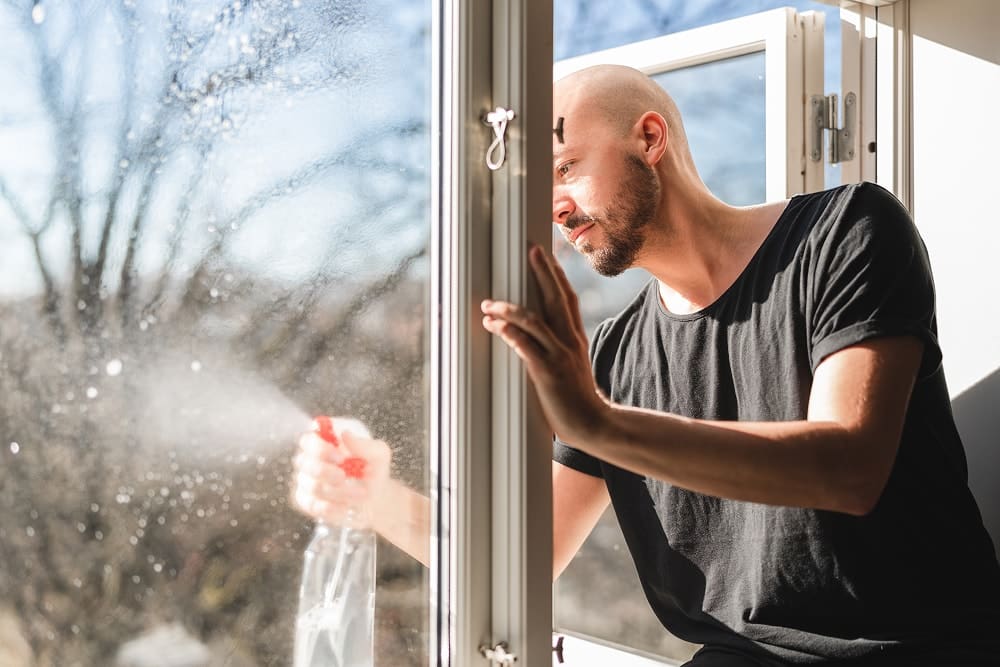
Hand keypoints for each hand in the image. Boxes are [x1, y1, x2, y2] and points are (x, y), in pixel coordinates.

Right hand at [291, 418, 390, 528]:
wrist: (376, 498)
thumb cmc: (374, 470)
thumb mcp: (379, 454)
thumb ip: (365, 444)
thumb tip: (345, 434)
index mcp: (325, 443)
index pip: (308, 440)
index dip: (319, 448)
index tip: (339, 457)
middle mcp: (310, 460)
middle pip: (304, 463)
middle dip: (325, 471)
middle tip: (344, 477)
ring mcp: (307, 482)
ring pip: (313, 486)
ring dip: (338, 491)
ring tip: (360, 493)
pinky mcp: (308, 503)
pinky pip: (311, 505)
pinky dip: (330, 508)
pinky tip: (345, 507)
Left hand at [481, 245, 609, 444]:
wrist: (594, 424)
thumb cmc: (577, 399)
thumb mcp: (571, 366)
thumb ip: (557, 349)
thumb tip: (532, 339)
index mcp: (575, 338)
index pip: (567, 298)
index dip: (556, 275)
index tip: (545, 255)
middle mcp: (569, 341)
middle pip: (556, 298)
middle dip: (543, 272)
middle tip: (531, 250)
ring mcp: (559, 356)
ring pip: (535, 321)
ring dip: (509, 309)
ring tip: (489, 304)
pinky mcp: (548, 373)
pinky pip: (527, 348)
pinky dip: (511, 334)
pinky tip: (496, 325)